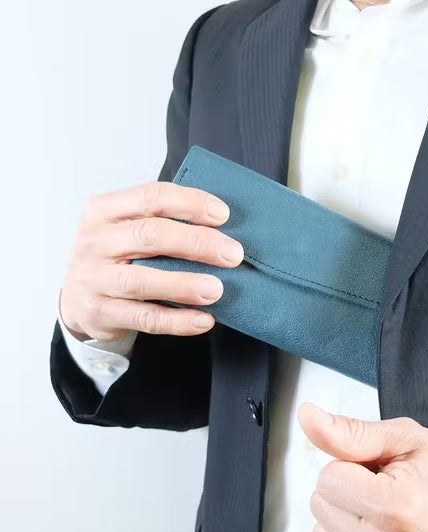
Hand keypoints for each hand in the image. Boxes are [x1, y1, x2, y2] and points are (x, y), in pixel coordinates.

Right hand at [59, 181, 243, 340]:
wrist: (77, 300)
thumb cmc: (116, 258)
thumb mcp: (127, 230)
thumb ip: (163, 222)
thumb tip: (222, 227)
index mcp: (105, 211)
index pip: (151, 198)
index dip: (190, 204)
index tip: (223, 215)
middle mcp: (95, 242)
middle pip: (150, 236)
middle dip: (197, 243)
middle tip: (233, 254)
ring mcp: (95, 279)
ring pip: (142, 281)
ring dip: (184, 285)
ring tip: (217, 289)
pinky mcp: (100, 313)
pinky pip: (144, 318)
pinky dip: (177, 321)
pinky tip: (203, 320)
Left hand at [298, 403, 427, 531]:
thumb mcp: (405, 439)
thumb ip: (350, 431)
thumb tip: (307, 417)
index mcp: (391, 506)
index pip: (327, 478)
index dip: (351, 466)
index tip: (381, 471)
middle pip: (321, 507)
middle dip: (347, 492)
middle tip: (385, 490)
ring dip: (346, 521)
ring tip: (385, 515)